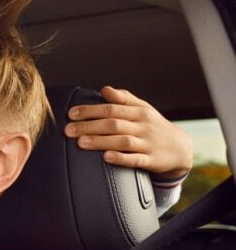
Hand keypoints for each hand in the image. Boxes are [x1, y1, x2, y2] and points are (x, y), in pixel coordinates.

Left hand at [65, 86, 192, 179]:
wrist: (180, 148)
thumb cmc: (153, 126)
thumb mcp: (143, 109)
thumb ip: (124, 99)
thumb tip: (105, 89)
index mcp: (139, 112)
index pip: (111, 109)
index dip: (91, 111)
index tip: (71, 114)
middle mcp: (143, 126)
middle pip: (113, 124)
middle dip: (89, 126)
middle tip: (68, 130)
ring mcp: (148, 143)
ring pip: (122, 141)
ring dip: (100, 141)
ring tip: (80, 143)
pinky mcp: (151, 160)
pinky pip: (135, 159)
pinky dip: (121, 158)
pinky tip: (106, 157)